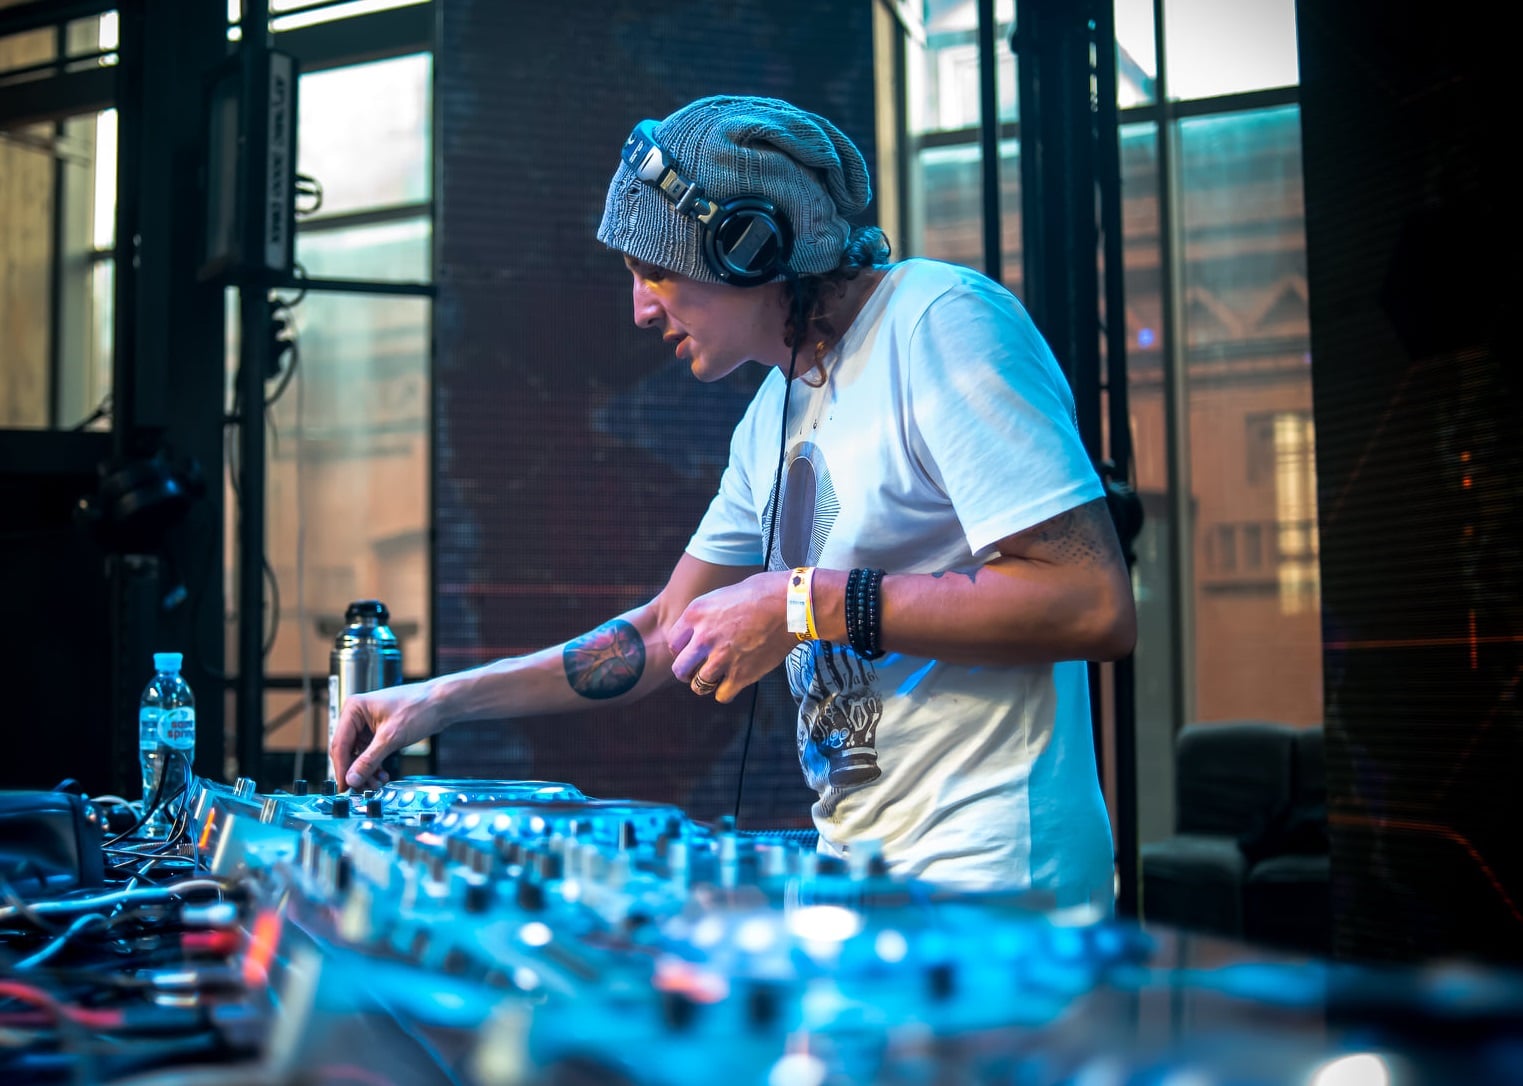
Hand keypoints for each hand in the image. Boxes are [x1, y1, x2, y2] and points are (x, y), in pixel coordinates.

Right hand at [329, 680, 441, 790]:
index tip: (344, 787)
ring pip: (359, 754)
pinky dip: (374, 765)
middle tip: (362, 789)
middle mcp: (358, 715)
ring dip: (366, 771)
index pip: (340, 744)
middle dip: (356, 771)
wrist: (442, 703)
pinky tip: (382, 776)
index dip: (341, 768)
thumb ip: (369, 760)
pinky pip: (370, 753)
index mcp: (354, 709)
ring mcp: (368, 724)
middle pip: (347, 750)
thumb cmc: (419, 708)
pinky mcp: (379, 731)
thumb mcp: (391, 738)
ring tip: (376, 785)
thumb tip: (352, 779)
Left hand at [668, 570, 797, 702]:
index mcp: (696, 614)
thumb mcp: (723, 594)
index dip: (682, 650)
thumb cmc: (763, 593)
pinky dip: (726, 692)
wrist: (790, 604)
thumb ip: (707, 615)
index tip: (692, 652)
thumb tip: (703, 628)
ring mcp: (721, 658)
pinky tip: (734, 682)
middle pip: (679, 669)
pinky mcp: (741, 674)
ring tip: (718, 676)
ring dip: (707, 683)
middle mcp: (703, 638)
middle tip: (697, 670)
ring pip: (698, 686)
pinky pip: (722, 695)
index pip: (673, 643)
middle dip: (687, 672)